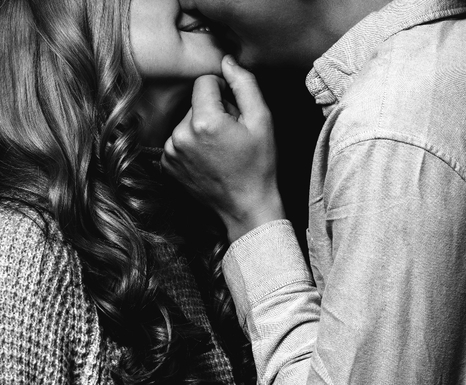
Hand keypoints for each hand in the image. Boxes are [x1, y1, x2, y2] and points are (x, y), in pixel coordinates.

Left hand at [162, 55, 285, 241]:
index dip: (225, 94)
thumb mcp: (262, 122)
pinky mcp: (167, 164)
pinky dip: (192, 144)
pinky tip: (209, 160)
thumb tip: (227, 61)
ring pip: (186, 120)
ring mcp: (171, 152)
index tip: (236, 115)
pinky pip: (179, 139)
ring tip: (220, 151)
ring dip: (202, 129)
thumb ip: (245, 84)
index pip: (205, 81)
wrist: (246, 208)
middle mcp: (180, 135)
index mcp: (204, 121)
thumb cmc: (259, 166)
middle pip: (195, 102)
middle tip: (231, 137)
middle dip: (213, 112)